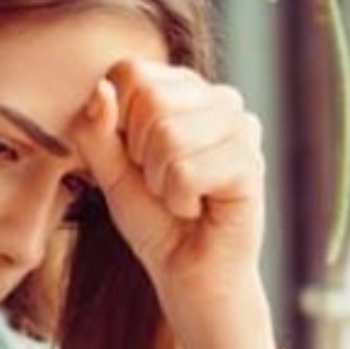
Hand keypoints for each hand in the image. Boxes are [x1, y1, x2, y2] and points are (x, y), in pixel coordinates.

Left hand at [73, 61, 274, 348]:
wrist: (191, 277)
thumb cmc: (156, 223)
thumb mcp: (111, 173)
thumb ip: (97, 131)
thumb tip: (100, 88)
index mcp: (184, 91)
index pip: (130, 71)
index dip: (116, 121)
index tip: (135, 160)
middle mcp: (218, 98)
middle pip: (148, 98)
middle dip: (139, 154)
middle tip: (163, 184)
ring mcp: (241, 126)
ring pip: (166, 134)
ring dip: (161, 182)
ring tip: (182, 198)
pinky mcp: (252, 162)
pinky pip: (186, 169)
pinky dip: (179, 200)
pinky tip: (200, 209)